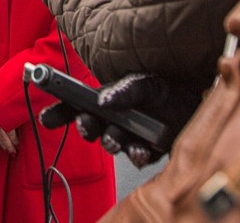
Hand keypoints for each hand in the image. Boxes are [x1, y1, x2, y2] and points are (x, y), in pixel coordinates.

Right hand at [38, 73, 199, 167]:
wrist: (194, 93)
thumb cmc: (163, 84)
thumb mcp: (142, 81)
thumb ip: (124, 90)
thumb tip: (104, 100)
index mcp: (104, 101)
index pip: (75, 109)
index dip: (58, 114)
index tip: (46, 118)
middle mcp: (113, 120)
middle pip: (91, 128)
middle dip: (86, 128)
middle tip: (88, 123)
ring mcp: (130, 136)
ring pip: (112, 144)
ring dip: (111, 142)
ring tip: (115, 139)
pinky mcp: (149, 149)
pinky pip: (138, 157)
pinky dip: (137, 155)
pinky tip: (140, 150)